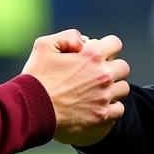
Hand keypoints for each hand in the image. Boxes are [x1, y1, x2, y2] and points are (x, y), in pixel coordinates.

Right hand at [21, 30, 129, 145]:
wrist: (30, 109)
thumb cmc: (36, 78)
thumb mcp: (44, 45)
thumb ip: (67, 36)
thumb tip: (83, 41)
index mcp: (92, 56)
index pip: (115, 43)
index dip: (107, 47)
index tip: (99, 54)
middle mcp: (103, 76)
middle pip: (123, 67)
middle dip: (112, 68)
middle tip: (97, 74)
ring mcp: (104, 97)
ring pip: (123, 89)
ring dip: (113, 88)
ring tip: (98, 92)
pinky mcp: (102, 116)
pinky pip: (119, 109)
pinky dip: (111, 108)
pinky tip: (98, 106)